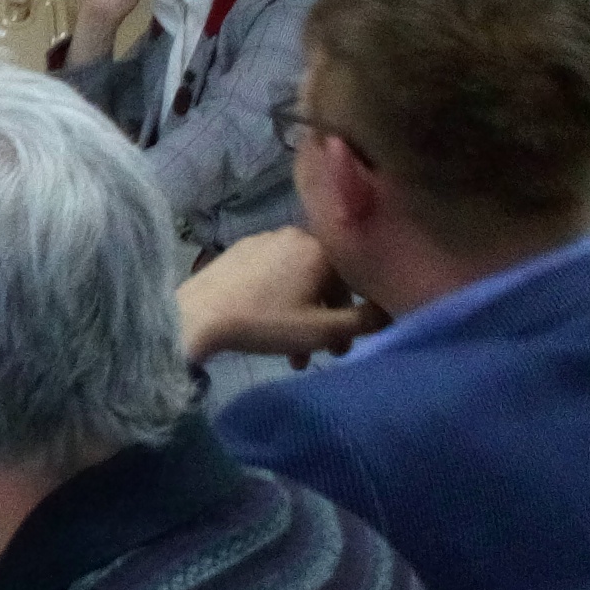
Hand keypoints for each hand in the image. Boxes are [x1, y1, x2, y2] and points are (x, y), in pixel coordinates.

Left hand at [178, 228, 383, 365]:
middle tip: (322, 355)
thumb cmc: (264, 322)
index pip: (357, 279)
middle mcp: (296, 234)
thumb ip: (365, 322)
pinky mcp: (240, 250)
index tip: (346, 345)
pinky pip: (274, 275)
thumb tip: (393, 312)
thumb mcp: (322, 331)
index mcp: (322, 248)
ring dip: (303, 316)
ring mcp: (265, 239)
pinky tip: (268, 326)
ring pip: (300, 280)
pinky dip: (280, 300)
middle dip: (328, 321)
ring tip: (292, 353)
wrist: (196, 315)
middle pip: (327, 280)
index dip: (357, 314)